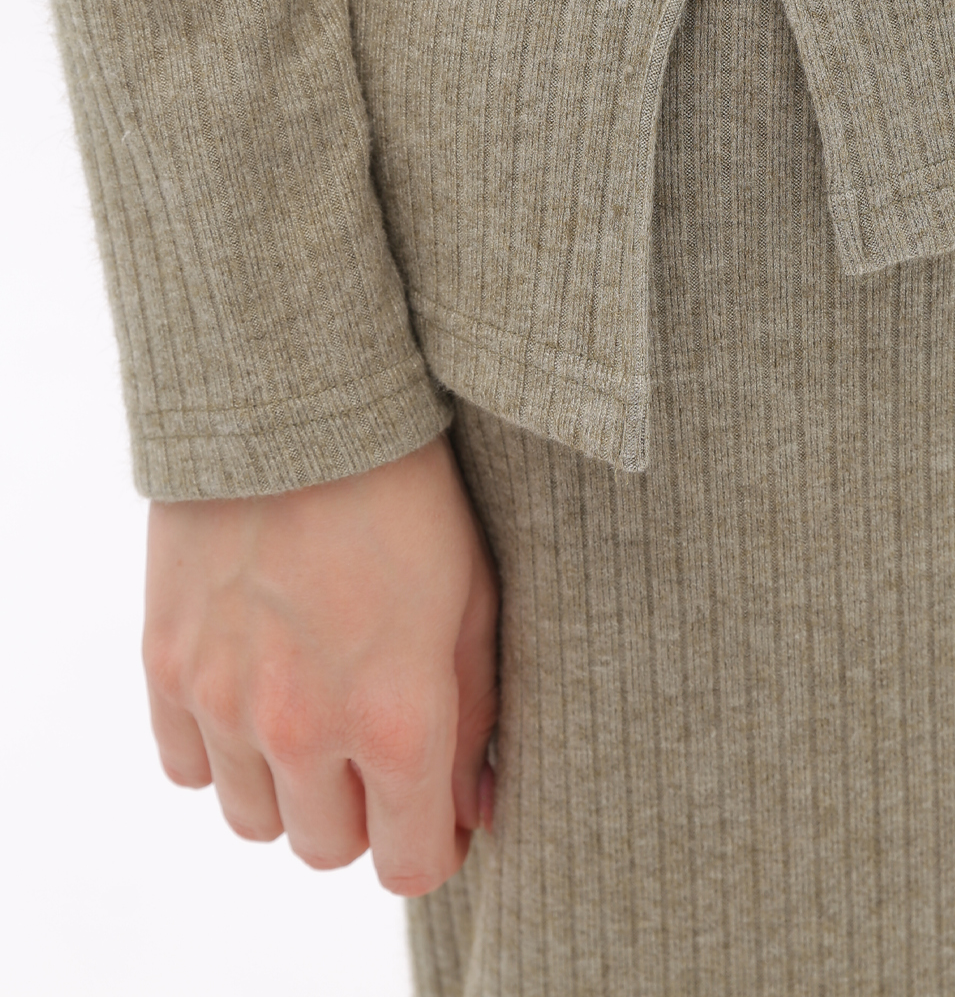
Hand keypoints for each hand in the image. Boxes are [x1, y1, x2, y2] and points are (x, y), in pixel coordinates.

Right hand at [142, 433, 498, 895]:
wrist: (297, 403)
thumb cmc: (408, 489)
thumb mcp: (474, 595)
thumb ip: (476, 715)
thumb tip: (474, 809)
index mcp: (397, 717)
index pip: (408, 863)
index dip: (429, 847)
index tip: (434, 814)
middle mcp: (306, 728)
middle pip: (326, 851)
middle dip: (361, 815)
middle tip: (376, 750)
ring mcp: (226, 701)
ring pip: (254, 821)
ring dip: (288, 789)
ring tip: (315, 716)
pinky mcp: (167, 664)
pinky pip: (187, 768)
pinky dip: (220, 751)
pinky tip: (255, 692)